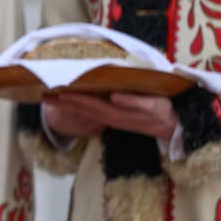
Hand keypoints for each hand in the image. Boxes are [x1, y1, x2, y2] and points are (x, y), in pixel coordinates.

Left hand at [43, 92, 176, 141]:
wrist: (175, 128)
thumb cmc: (166, 113)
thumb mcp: (154, 106)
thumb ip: (134, 102)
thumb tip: (113, 97)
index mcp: (118, 114)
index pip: (90, 105)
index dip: (74, 99)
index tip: (58, 92)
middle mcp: (112, 118)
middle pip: (83, 110)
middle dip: (65, 103)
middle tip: (45, 96)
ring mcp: (114, 119)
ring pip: (87, 112)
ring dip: (70, 105)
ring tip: (54, 98)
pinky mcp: (118, 118)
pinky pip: (94, 112)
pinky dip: (82, 107)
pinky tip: (75, 102)